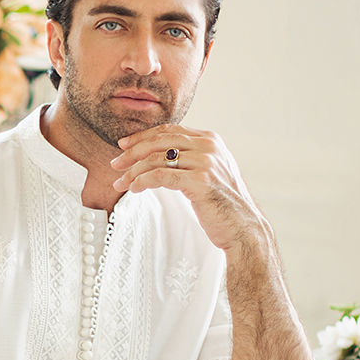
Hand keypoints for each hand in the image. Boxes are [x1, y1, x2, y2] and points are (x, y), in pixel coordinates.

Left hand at [110, 126, 267, 254]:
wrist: (244, 229)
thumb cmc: (224, 206)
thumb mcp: (209, 174)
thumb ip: (191, 160)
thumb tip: (164, 157)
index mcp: (210, 140)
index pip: (169, 130)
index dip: (143, 137)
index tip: (124, 146)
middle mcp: (208, 146)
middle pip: (160, 141)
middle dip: (133, 152)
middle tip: (116, 164)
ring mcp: (205, 162)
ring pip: (157, 158)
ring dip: (133, 171)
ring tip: (120, 183)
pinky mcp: (199, 181)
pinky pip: (161, 176)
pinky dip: (142, 181)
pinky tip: (133, 189)